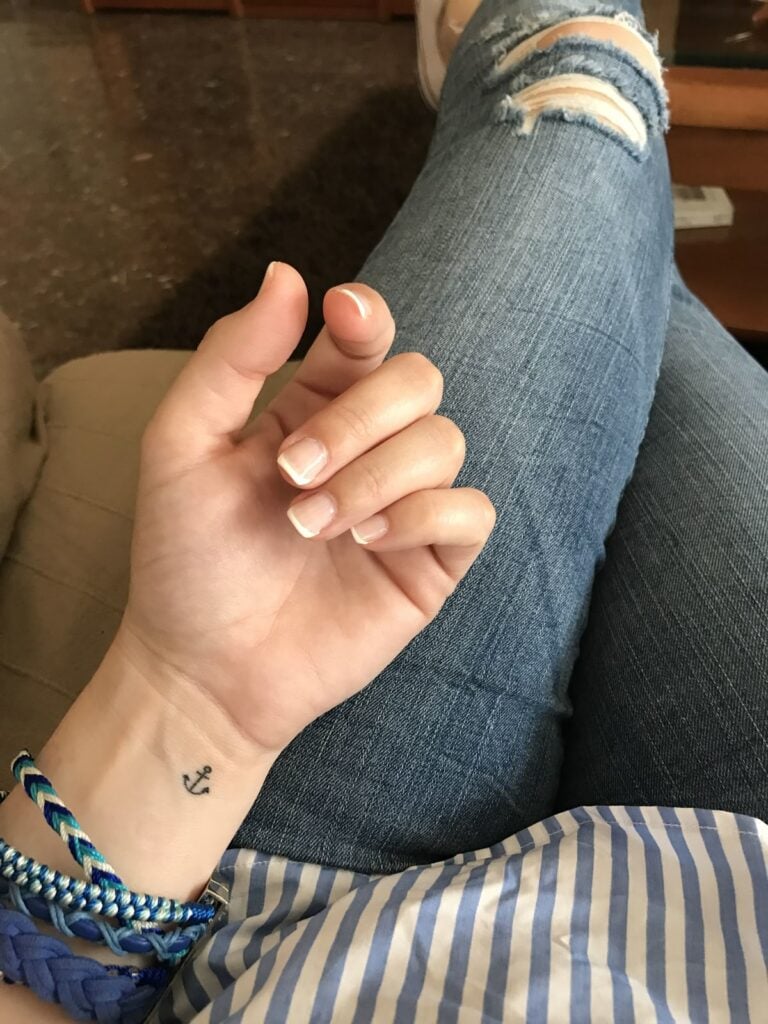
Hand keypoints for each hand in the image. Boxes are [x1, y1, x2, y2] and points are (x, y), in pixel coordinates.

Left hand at [120, 264, 494, 755]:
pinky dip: (423, 515)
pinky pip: (471, 511)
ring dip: (377, 476)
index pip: (366, 338)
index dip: (367, 317)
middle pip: (417, 380)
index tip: (342, 317)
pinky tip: (367, 542)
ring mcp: (404, 505)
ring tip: (314, 524)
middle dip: (361, 418)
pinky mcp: (431, 561)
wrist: (205, 668)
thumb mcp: (182, 447)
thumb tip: (289, 275)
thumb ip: (233, 359)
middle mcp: (366, 449)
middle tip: (293, 472)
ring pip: (445, 441)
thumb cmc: (186, 559)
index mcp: (310, 410)